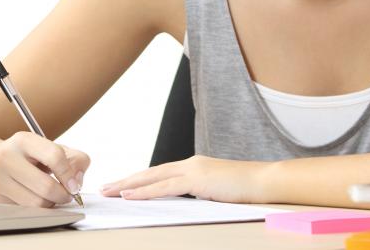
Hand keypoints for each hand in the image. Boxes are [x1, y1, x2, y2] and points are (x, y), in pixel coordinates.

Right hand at [0, 132, 89, 207]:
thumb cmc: (20, 156)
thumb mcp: (45, 147)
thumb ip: (72, 158)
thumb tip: (78, 180)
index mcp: (23, 140)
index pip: (55, 156)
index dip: (70, 175)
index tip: (74, 185)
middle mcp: (5, 156)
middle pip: (47, 187)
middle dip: (63, 195)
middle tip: (66, 195)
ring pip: (36, 203)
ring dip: (49, 204)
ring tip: (47, 196)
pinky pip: (23, 211)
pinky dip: (33, 209)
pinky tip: (29, 198)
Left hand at [100, 155, 272, 202]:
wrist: (265, 182)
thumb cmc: (245, 190)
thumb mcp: (216, 192)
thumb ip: (198, 194)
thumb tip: (183, 204)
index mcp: (193, 167)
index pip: (158, 173)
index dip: (138, 180)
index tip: (120, 186)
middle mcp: (189, 164)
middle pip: (149, 173)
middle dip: (125, 181)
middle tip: (104, 188)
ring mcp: (193, 169)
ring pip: (152, 177)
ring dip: (128, 185)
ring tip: (109, 192)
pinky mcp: (197, 179)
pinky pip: (165, 187)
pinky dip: (145, 191)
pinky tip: (130, 195)